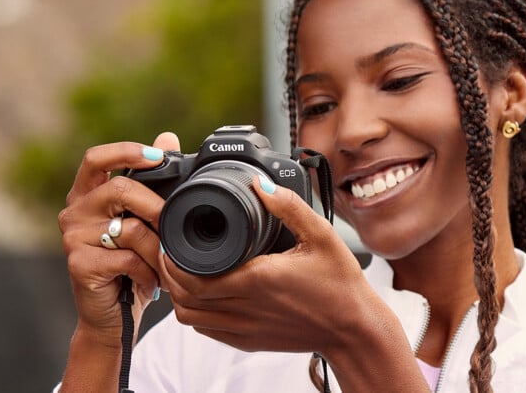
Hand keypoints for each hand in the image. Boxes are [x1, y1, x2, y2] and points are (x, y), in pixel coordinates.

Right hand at [59, 132, 179, 343]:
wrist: (112, 316)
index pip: (95, 158)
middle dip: (156, 206)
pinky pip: (128, 258)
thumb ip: (152, 181)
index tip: (157, 157)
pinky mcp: (79, 264)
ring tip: (161, 263)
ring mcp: (73, 238)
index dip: (125, 151)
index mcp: (88, 195)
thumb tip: (167, 137)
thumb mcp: (144, 221)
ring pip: (130, 227)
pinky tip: (148, 281)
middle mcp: (74, 212)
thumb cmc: (131, 265)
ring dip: (156, 248)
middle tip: (172, 225)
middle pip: (120, 188)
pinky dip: (148, 271)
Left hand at [160, 175, 375, 355]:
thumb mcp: (321, 235)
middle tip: (174, 252)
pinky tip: (205, 295)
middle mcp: (247, 307)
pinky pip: (208, 331)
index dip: (174, 260)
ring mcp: (246, 328)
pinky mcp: (250, 341)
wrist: (354, 329)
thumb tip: (260, 184)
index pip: (193, 277)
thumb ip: (288, 206)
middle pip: (184, 297)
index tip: (175, 241)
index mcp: (258, 279)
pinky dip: (197, 314)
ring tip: (186, 272)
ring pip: (191, 318)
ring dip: (180, 296)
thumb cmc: (340, 284)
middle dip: (171, 273)